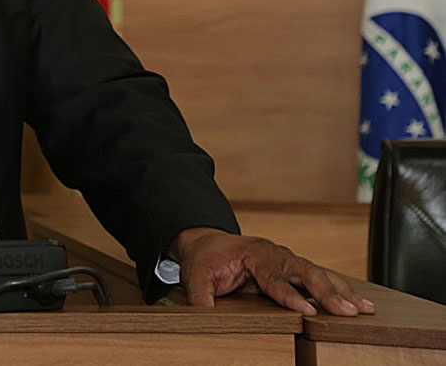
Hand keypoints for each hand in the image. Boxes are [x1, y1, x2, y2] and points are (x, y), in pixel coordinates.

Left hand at [170, 228, 375, 315]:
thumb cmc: (206, 259)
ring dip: (343, 292)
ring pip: (320, 274)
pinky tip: (362, 305)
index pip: (274, 277)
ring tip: (366, 310)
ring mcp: (289, 261)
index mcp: (254, 254)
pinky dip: (342, 290)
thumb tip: (204, 319)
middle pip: (306, 272)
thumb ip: (200, 297)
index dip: (290, 296)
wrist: (210, 243)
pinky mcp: (295, 270)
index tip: (308, 312)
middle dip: (327, 292)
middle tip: (348, 311)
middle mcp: (277, 254)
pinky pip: (322, 279)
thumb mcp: (195, 276)